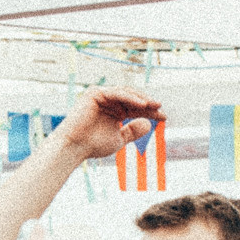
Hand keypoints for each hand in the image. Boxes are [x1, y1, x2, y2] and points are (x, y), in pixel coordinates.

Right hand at [48, 88, 162, 162]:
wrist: (74, 147)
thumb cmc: (93, 145)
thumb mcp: (119, 139)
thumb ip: (132, 131)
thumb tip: (149, 124)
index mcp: (114, 111)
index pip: (136, 109)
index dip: (150, 112)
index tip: (165, 117)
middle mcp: (108, 101)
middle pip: (133, 99)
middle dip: (148, 103)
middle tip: (161, 108)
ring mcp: (101, 95)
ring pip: (126, 94)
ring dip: (141, 98)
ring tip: (154, 105)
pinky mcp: (94, 93)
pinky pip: (117, 93)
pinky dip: (130, 98)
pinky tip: (142, 105)